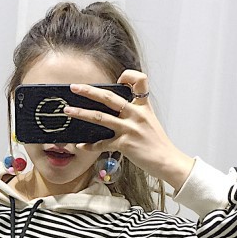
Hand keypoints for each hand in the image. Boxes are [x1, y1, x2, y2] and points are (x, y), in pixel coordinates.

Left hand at [65, 70, 194, 190]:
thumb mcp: (150, 121)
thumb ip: (136, 112)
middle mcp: (136, 114)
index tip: (117, 80)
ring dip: (81, 113)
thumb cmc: (157, 143)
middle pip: (109, 97)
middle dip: (89, 91)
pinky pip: (102, 143)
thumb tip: (117, 110)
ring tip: (68, 111)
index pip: (139, 80)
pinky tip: (81, 146)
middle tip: (74, 87)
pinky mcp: (125, 144)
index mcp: (144, 106)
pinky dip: (90, 145)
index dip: (127, 76)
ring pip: (100, 117)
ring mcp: (130, 128)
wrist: (167, 161)